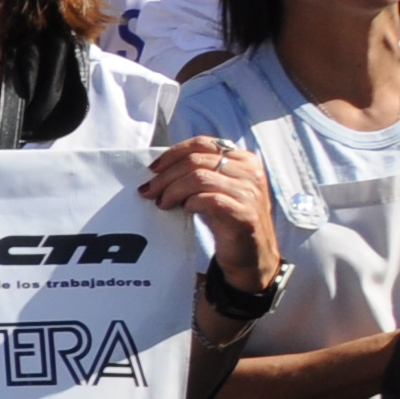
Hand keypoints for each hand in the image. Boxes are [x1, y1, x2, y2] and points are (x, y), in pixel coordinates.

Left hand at [142, 134, 279, 298]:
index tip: (153, 169)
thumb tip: (158, 168)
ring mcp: (250, 193)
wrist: (251, 255)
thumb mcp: (214, 189)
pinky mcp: (244, 214)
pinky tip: (184, 210)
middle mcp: (250, 172)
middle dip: (166, 176)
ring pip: (199, 178)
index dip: (173, 153)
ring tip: (162, 203)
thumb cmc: (227, 219)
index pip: (202, 143)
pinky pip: (209, 200)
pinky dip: (190, 203)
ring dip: (173, 190)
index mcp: (243, 160)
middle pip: (196, 160)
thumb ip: (197, 172)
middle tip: (149, 191)